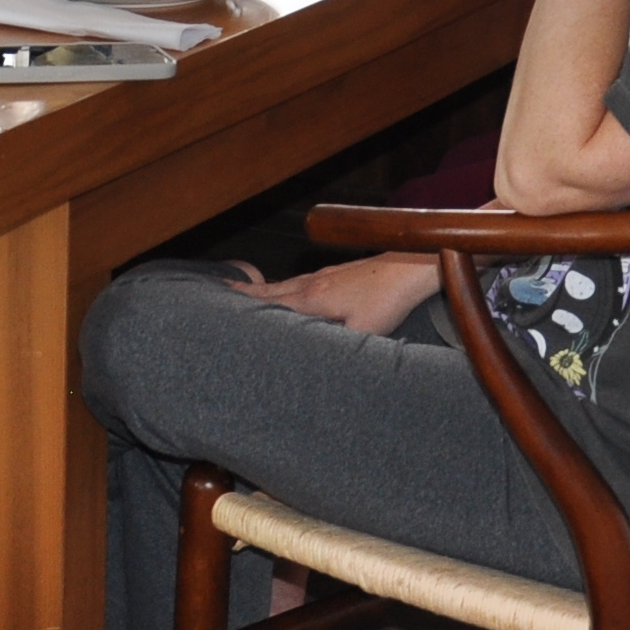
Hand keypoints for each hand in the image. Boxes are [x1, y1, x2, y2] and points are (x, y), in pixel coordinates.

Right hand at [227, 252, 440, 336]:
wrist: (409, 267)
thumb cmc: (386, 299)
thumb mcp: (361, 333)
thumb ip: (336, 347)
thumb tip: (318, 362)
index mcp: (313, 298)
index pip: (271, 303)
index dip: (246, 305)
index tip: (221, 300)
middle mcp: (312, 282)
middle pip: (271, 288)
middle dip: (246, 292)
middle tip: (221, 290)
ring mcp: (324, 274)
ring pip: (286, 283)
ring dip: (264, 288)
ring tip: (246, 291)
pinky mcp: (337, 273)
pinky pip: (300, 280)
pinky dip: (285, 285)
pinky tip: (289, 289)